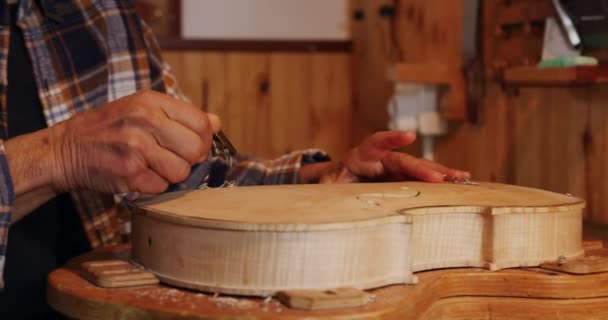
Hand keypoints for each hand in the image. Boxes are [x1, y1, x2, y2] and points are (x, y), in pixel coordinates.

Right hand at [6, 90, 218, 195]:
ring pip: (182, 171)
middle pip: (197, 149)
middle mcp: (145, 120)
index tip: (195, 145)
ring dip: (172, 175)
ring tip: (154, 166)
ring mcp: (136, 147)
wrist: (68, 148)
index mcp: (152, 102)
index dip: (205, 139)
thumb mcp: (144, 109)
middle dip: (191, 159)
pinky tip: (139, 175)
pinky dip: (154, 186)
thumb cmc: (111, 128)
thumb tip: (216, 123)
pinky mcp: (128, 173)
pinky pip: (161, 187)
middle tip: (175, 158)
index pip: (202, 123)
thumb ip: (181, 115)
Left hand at [301, 131, 469, 183]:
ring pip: (419, 168)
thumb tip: (325, 192)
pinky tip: (460, 181)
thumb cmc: (334, 179)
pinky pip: (423, 178)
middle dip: (424, 168)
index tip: (409, 136)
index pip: (378, 142)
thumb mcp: (326, 184)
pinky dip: (441, 179)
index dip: (393, 138)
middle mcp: (383, 158)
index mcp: (363, 155)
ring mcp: (395, 168)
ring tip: (461, 177)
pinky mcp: (403, 177)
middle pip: (405, 161)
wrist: (341, 178)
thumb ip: (328, 186)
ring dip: (440, 173)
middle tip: (442, 178)